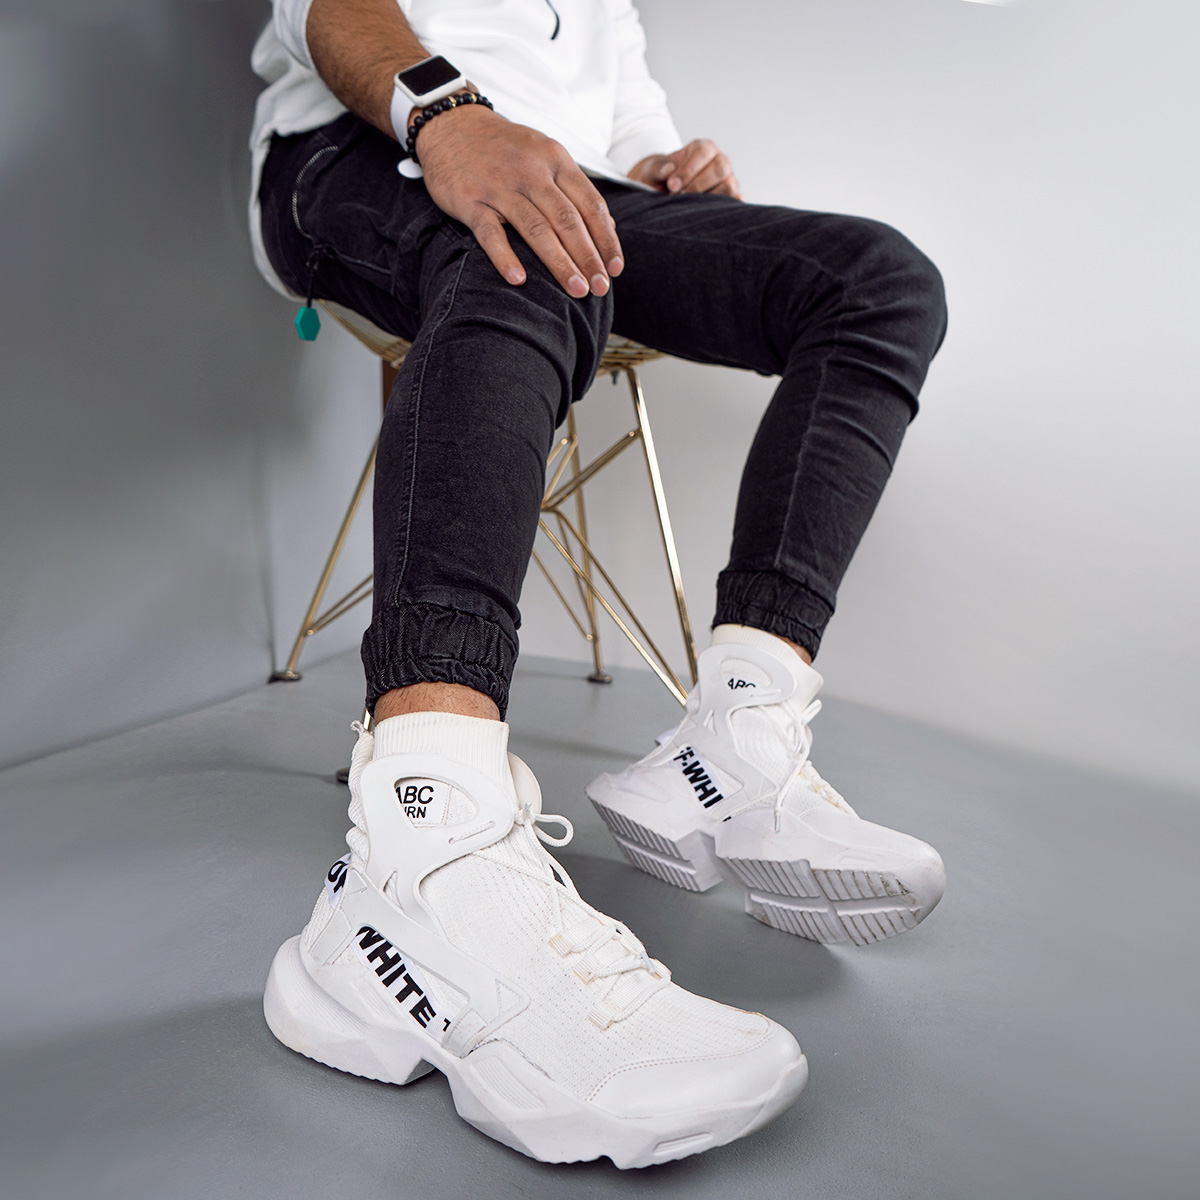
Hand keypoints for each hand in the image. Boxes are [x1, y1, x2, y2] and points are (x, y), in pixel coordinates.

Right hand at [416, 104, 622, 297]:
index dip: (606, 239)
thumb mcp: (545, 155)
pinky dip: (505, 257)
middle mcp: (531, 171)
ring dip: (559, 263)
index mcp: (555, 160)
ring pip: (536, 229)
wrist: (451, 124)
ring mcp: (499, 186)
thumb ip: (573, 189)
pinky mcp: (470, 200)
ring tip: (576, 290)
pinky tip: (519, 280)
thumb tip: (607, 229)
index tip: (615, 268)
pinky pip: (490, 233)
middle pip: (567, 221)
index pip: (590, 204)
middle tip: (600, 288)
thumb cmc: (506, 149)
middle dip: (588, 258)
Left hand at [627, 138, 741, 198]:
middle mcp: (720, 160)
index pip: (703, 153)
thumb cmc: (662, 179)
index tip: (672, 185)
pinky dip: (725, 209)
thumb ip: (658, 167)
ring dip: (709, 199)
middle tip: (681, 197)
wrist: (667, 192)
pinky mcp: (731, 197)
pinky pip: (734, 202)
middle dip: (698, 185)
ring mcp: (728, 179)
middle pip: (720, 168)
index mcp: (703, 148)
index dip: (688, 170)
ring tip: (690, 206)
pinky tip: (711, 215)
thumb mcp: (653, 170)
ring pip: (729, 186)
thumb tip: (668, 170)